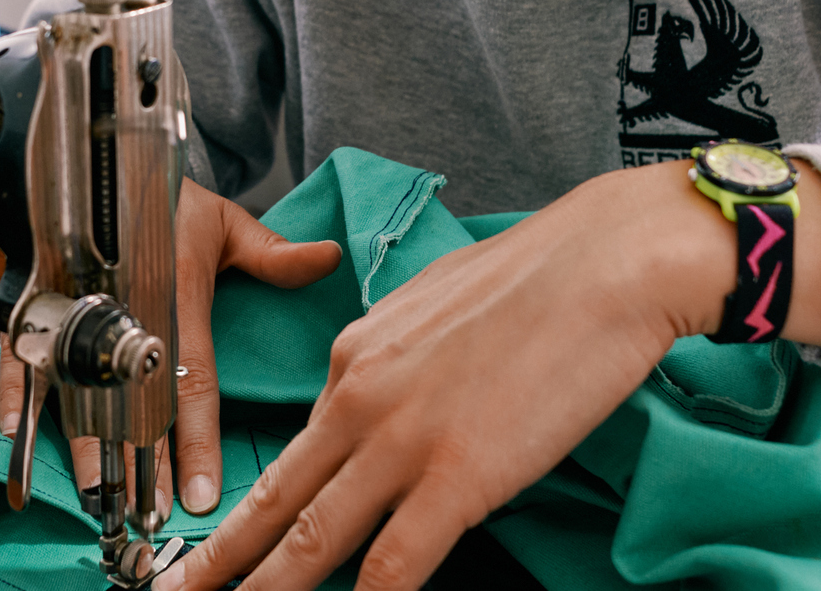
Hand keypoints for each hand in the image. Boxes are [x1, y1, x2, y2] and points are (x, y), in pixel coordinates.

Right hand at [0, 176, 342, 515]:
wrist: (97, 163)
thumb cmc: (164, 199)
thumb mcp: (223, 221)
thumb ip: (272, 252)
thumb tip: (329, 258)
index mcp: (174, 294)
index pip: (190, 381)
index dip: (195, 440)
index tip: (200, 491)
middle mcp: (123, 310)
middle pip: (133, 402)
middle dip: (142, 462)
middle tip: (148, 511)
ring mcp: (76, 309)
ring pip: (79, 389)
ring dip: (87, 445)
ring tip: (99, 492)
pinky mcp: (39, 304)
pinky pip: (20, 352)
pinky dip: (17, 391)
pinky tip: (20, 433)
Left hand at [155, 160, 820, 590]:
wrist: (604, 262)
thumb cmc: (537, 278)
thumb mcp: (433, 307)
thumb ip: (393, 361)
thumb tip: (383, 399)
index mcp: (353, 354)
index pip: (295, 448)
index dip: (254, 505)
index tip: (225, 539)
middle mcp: (358, 397)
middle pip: (273, 500)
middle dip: (216, 560)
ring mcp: (402, 441)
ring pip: (311, 540)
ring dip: (266, 589)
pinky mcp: (456, 477)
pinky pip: (395, 564)